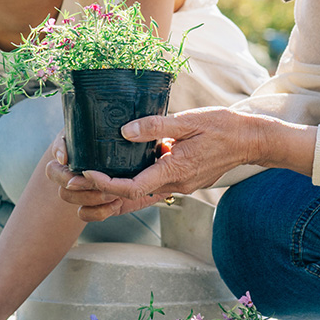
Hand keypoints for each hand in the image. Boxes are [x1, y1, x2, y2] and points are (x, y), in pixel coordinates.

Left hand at [46, 107, 275, 219]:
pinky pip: (148, 191)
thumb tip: (125, 131)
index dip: (105, 183)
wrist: (251, 141)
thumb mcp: (190, 120)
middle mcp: (174, 185)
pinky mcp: (180, 182)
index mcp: (174, 171)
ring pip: (136, 199)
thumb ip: (157, 125)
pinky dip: (127, 191)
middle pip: (128, 198)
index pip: (132, 187)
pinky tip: (113, 184)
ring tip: (79, 193)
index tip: (86, 173)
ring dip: (108, 197)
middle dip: (97, 193)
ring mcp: (178, 187)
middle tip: (68, 185)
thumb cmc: (223, 127)